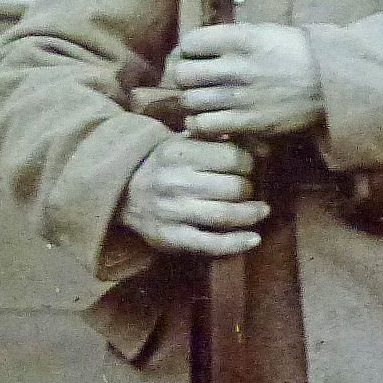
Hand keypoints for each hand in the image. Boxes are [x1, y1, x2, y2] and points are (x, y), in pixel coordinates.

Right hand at [118, 137, 268, 256]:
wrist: (121, 190)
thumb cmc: (162, 162)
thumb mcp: (183, 140)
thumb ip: (217, 139)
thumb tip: (261, 146)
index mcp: (180, 153)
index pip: (231, 157)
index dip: (247, 162)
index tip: (248, 167)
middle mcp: (176, 182)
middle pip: (233, 187)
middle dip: (248, 189)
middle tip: (249, 189)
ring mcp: (173, 212)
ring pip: (225, 215)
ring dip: (250, 214)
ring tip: (261, 211)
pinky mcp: (171, 238)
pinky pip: (210, 244)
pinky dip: (237, 243)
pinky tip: (254, 239)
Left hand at [175, 23, 323, 138]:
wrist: (330, 83)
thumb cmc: (296, 52)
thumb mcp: (264, 31)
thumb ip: (231, 37)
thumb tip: (199, 45)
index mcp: (241, 38)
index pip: (190, 42)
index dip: (187, 49)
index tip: (194, 56)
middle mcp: (237, 66)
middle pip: (183, 74)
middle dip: (184, 77)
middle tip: (194, 81)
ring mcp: (241, 96)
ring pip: (189, 101)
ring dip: (191, 101)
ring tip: (201, 101)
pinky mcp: (248, 122)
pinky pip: (204, 125)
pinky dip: (199, 123)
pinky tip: (208, 119)